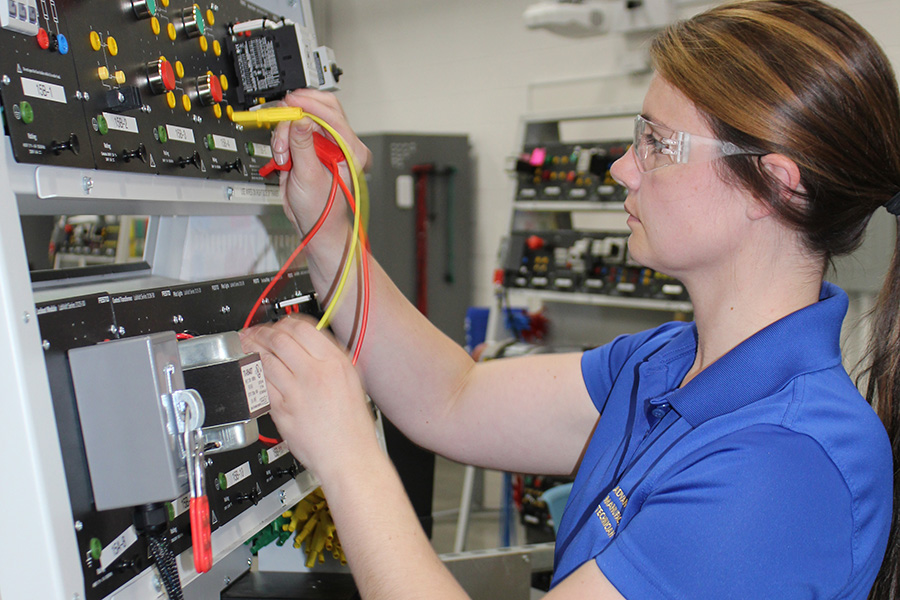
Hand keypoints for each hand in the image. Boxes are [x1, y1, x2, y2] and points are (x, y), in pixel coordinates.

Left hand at [240, 316, 378, 478]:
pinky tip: (248, 369)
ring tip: (245, 344)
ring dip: (252, 348)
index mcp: (335, 363)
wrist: (348, 457)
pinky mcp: (282, 410)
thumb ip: (330, 360)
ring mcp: (297, 391)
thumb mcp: (352, 381)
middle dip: (263, 333)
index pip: (303, 329)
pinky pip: (261, 384)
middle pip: (280, 340)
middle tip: (255, 332)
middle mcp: (316, 373)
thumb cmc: (352, 426)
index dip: (285, 323)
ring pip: (266, 359)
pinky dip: (252, 373)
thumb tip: (310, 344)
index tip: (278, 325)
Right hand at [270, 90, 371, 236]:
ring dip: (285, 133)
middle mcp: (339, 143)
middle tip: (282, 121)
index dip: (311, 106)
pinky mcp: (306, 146)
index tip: (293, 102)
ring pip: (301, 118)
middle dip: (295, 117)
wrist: (312, 223)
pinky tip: (282, 156)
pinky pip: (291, 130)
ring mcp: (322, 143)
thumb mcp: (309, 175)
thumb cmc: (321, 208)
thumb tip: (300, 119)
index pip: (332, 116)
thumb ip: (302, 145)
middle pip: (317, 109)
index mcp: (350, 150)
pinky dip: (282, 139)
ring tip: (283, 155)